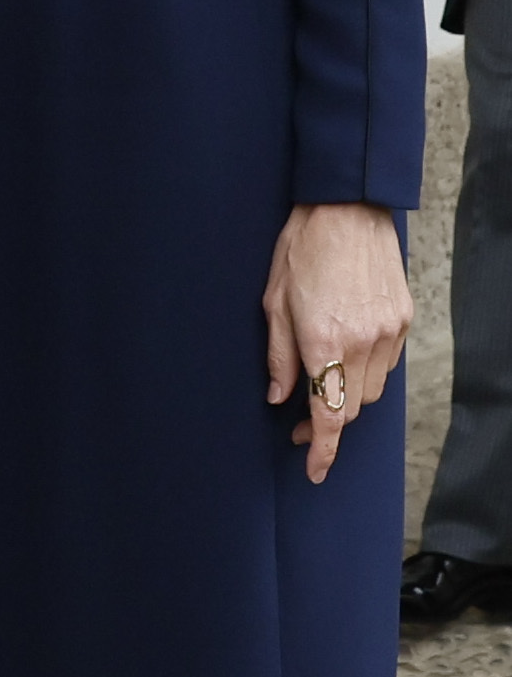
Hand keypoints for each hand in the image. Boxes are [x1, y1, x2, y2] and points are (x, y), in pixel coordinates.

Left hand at [263, 202, 411, 484]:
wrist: (347, 207)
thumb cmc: (301, 248)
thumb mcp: (273, 301)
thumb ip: (278, 355)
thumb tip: (278, 396)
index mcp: (323, 341)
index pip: (328, 415)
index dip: (321, 449)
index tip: (314, 469)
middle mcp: (362, 342)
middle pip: (351, 408)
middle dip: (327, 423)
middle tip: (299, 422)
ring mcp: (388, 331)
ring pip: (372, 389)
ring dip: (348, 396)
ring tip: (322, 382)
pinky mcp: (402, 318)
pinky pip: (387, 362)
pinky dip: (367, 370)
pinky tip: (347, 355)